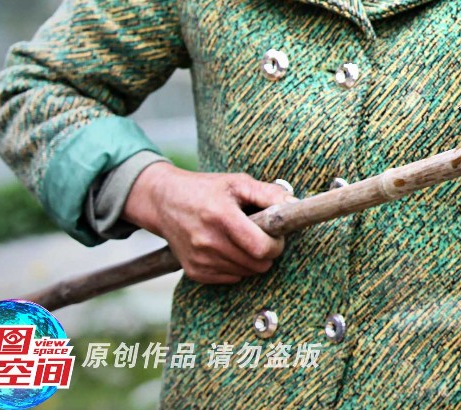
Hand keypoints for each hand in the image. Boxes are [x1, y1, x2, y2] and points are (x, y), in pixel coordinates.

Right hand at [123, 164, 290, 283]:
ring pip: (246, 272)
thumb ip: (269, 194)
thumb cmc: (206, 189)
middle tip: (263, 236)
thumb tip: (296, 205)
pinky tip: (231, 248)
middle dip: (268, 252)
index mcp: (221, 217)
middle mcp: (207, 241)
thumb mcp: (238, 183)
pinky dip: (238, 267)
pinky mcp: (194, 271)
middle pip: (257, 263)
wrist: (164, 202)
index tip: (277, 234)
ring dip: (253, 260)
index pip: (260, 247)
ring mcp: (199, 259)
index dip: (276, 244)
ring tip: (244, 239)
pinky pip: (231, 278)